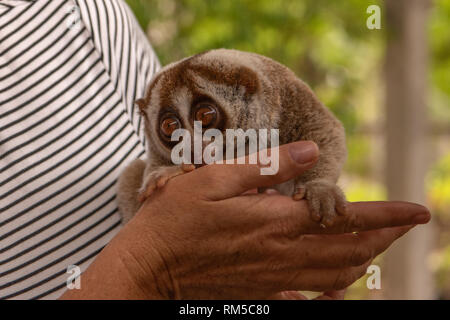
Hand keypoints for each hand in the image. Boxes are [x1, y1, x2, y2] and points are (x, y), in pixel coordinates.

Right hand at [61, 141, 429, 298]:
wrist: (150, 269)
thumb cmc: (174, 219)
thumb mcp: (215, 178)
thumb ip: (266, 168)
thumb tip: (309, 153)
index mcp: (274, 221)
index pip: (344, 218)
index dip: (385, 215)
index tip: (415, 211)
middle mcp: (281, 254)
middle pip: (350, 251)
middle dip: (385, 238)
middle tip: (404, 224)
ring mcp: (273, 278)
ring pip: (337, 275)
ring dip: (365, 259)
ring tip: (379, 244)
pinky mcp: (261, 291)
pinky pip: (310, 295)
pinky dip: (334, 286)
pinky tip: (339, 280)